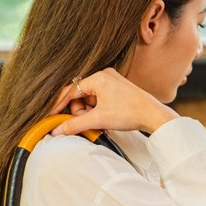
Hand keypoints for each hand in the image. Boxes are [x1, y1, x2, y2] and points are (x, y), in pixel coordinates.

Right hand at [49, 68, 177, 136]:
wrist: (154, 115)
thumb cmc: (130, 113)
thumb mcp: (99, 120)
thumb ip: (75, 125)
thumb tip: (57, 130)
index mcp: (98, 77)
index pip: (70, 91)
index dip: (59, 105)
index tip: (50, 115)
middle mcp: (104, 75)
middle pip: (80, 94)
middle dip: (80, 111)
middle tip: (87, 123)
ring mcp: (112, 81)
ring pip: (90, 98)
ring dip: (89, 112)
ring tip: (99, 122)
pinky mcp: (117, 88)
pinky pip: (99, 98)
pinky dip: (98, 110)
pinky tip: (105, 119)